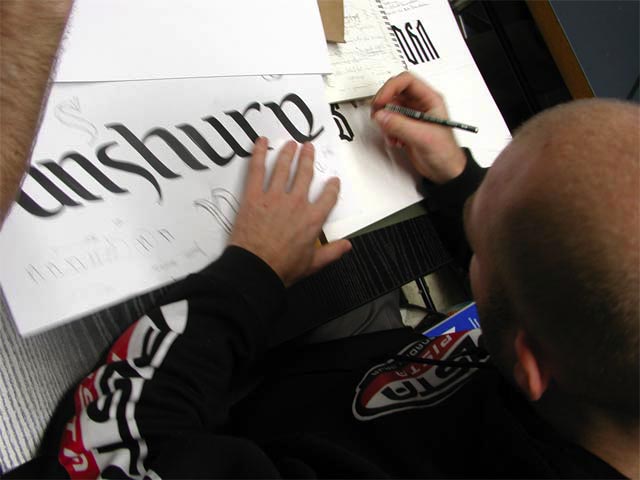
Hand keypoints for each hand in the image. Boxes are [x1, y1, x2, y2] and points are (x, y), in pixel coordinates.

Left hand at [229, 138, 351, 286]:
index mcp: (312, 219)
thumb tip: (347, 245)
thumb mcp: (312, 264)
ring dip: (288, 153)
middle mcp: (296, 203)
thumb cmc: (282, 267)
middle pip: (305, 175)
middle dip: (308, 159)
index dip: (332, 187)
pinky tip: (261, 142)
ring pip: (283, 168)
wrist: (256, 268)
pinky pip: (257, 170)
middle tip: (308, 148)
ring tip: (290, 144)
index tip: (333, 181)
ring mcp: (274, 197)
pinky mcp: (254, 196)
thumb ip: (332, 252)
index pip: (328, 197)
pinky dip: (259, 154)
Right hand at [371, 72, 466, 183]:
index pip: (406, 81)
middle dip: (383, 104)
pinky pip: (389, 122)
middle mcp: (420, 104)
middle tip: (378, 116)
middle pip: (394, 92)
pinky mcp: (405, 128)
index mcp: (430, 99)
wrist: (446, 172)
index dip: (390, 88)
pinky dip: (387, 131)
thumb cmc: (444, 153)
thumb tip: (380, 115)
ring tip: (391, 135)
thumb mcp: (423, 137)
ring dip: (385, 121)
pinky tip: (396, 142)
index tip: (380, 102)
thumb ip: (400, 125)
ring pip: (389, 108)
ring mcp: (411, 116)